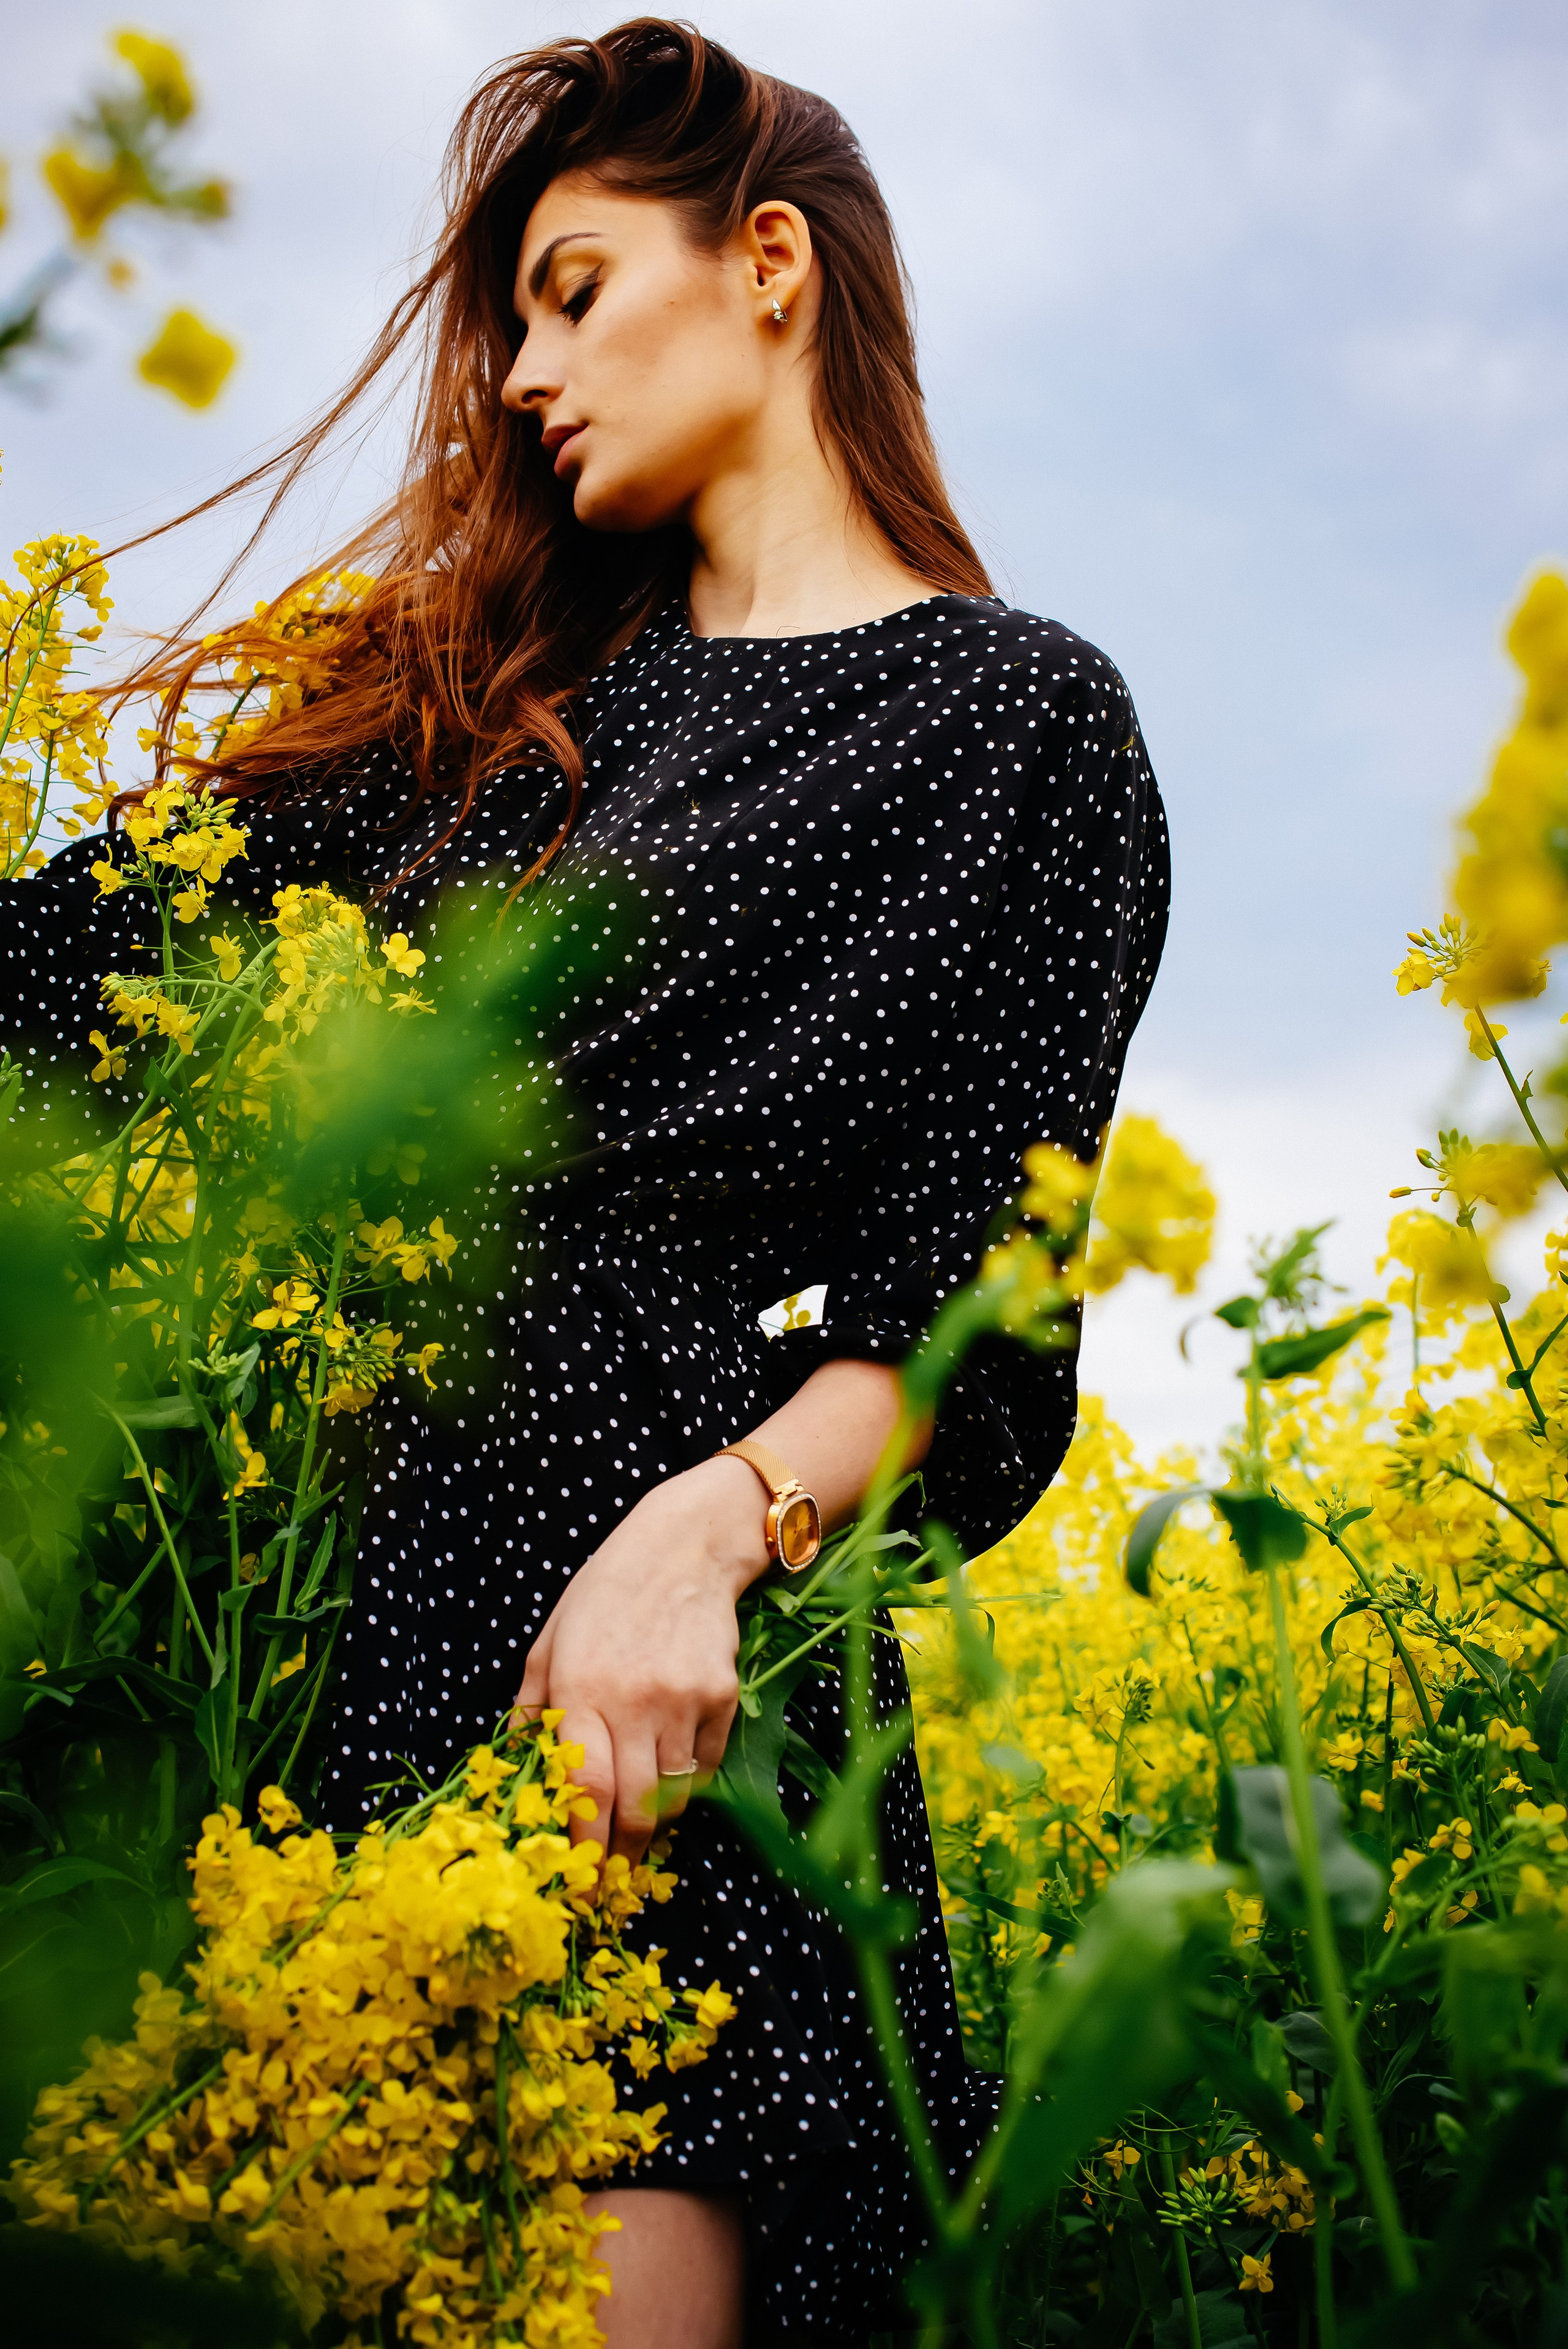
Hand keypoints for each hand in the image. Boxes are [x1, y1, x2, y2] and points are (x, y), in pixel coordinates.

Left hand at [515, 1455, 769, 1862]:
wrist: (685, 1547)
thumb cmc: (607, 1593)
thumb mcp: (550, 1641)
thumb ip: (532, 1707)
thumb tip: (518, 1769)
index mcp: (582, 1688)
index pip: (585, 1789)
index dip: (582, 1846)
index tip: (575, 1883)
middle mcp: (635, 1700)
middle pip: (633, 1808)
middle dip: (619, 1857)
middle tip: (608, 1884)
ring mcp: (685, 1702)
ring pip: (672, 1796)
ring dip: (652, 1828)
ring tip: (635, 1842)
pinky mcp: (723, 1698)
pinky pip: (705, 1767)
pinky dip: (686, 1788)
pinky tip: (668, 1784)